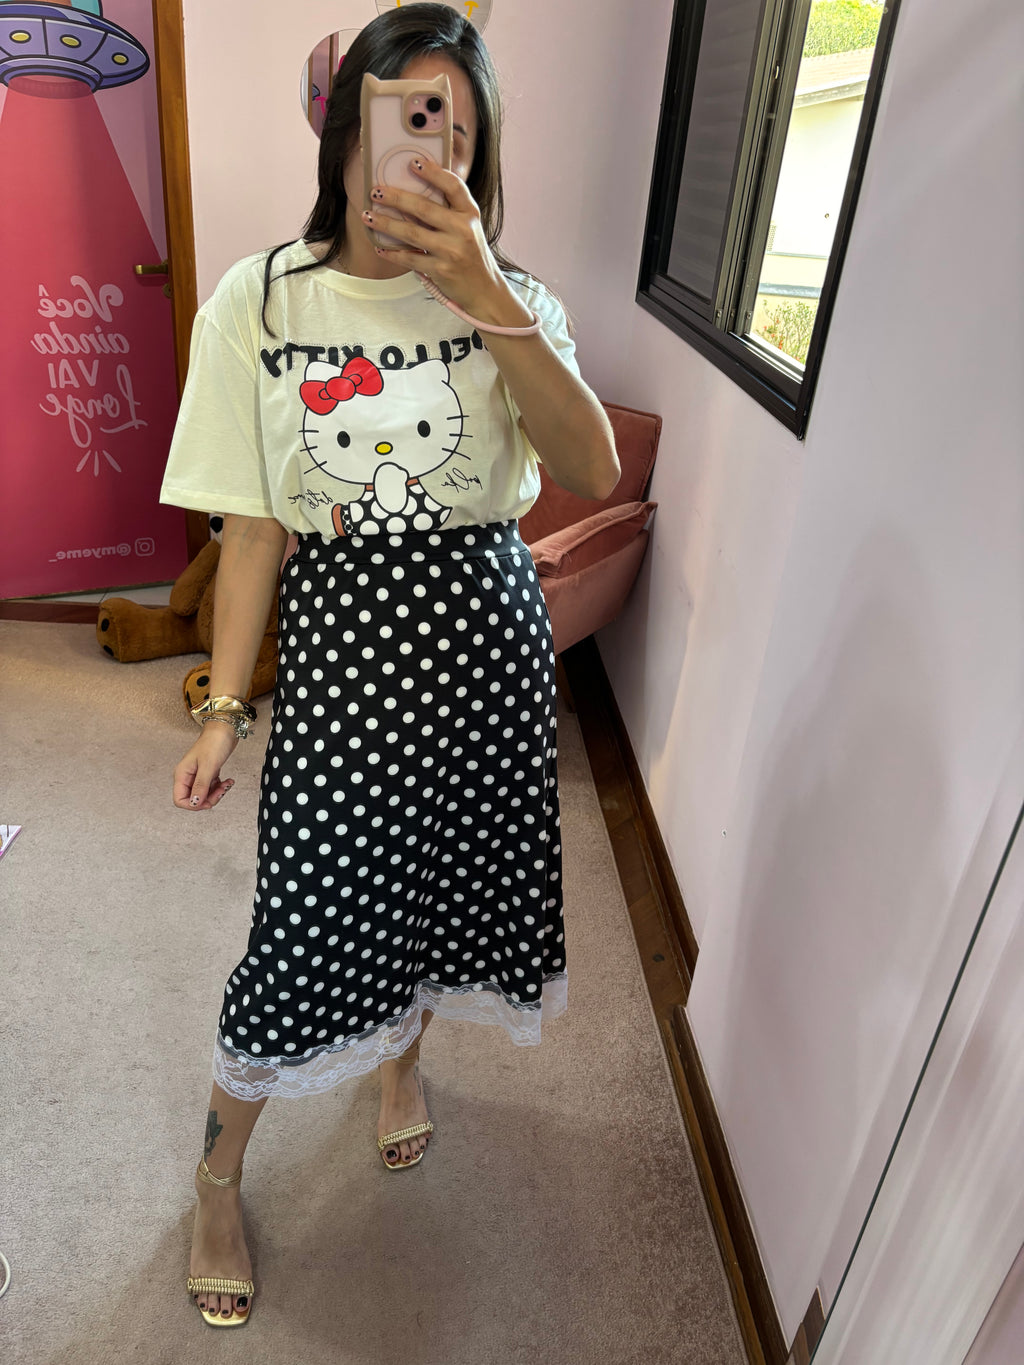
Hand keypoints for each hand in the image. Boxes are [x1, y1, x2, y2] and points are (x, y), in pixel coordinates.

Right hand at [173, 722, 237, 810]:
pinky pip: (211, 788)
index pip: (180, 800)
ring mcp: (197, 775)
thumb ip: (201, 786)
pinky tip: (228, 780)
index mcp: (182, 774)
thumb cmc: (214, 742)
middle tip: (222, 791)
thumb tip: (194, 803)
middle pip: (194, 799)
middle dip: (209, 799)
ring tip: (226, 784)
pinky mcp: (207, 773)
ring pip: (204, 795)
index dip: (194, 805)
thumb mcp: (208, 766)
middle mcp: (187, 776)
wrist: (225, 729)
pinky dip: (220, 787)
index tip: (208, 800)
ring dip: (217, 793)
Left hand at [364, 160, 531, 325]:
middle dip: (396, 197)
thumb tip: (412, 192)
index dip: (433, 172)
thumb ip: (449, 211)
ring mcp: (451, 251)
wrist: (485, 290)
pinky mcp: (441, 270)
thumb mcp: (468, 228)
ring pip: (411, 233)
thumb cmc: (471, 255)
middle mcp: (463, 230)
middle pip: (423, 208)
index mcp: (470, 213)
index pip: (453, 186)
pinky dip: (392, 253)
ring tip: (368, 216)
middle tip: (375, 191)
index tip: (413, 163)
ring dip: (386, 223)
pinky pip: (410, 259)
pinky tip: (380, 248)